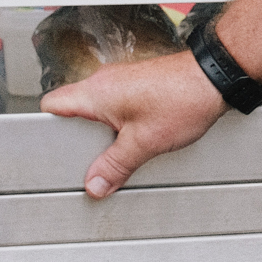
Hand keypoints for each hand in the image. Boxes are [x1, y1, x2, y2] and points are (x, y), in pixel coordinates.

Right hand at [43, 50, 228, 199]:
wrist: (215, 77)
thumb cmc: (184, 97)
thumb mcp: (144, 142)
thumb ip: (115, 166)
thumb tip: (96, 183)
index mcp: (95, 93)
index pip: (50, 106)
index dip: (46, 130)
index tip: (55, 150)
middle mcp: (104, 82)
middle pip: (73, 111)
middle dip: (79, 137)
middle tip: (89, 158)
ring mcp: (121, 80)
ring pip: (96, 109)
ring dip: (102, 131)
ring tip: (116, 148)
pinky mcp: (138, 83)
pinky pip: (116, 105)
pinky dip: (120, 122)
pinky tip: (135, 136)